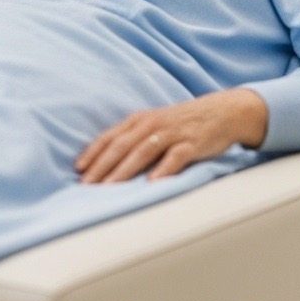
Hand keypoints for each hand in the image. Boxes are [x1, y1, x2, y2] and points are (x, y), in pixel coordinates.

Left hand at [76, 88, 267, 183]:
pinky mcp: (191, 143)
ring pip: (143, 151)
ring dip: (125, 170)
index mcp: (140, 120)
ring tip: (111, 188)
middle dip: (103, 166)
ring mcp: (172, 133)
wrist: (221, 112)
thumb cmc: (182, 124)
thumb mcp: (154, 126)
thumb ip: (133, 140)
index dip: (93, 153)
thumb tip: (106, 164)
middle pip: (123, 145)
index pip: (110, 137)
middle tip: (87, 187)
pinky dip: (163, 169)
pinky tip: (153, 183)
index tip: (78, 171)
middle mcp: (152, 124)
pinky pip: (175, 156)